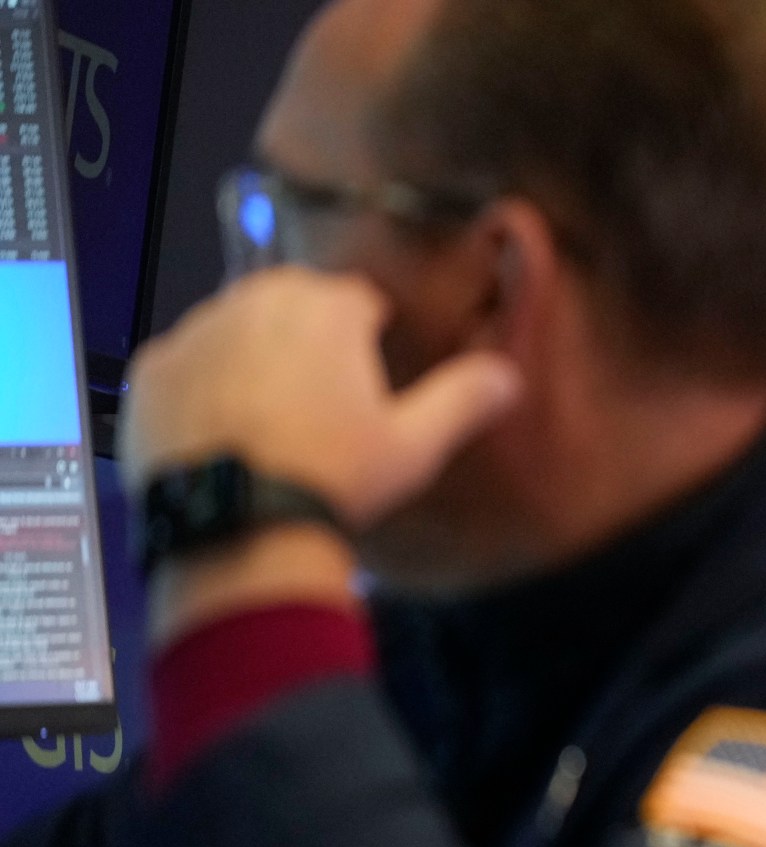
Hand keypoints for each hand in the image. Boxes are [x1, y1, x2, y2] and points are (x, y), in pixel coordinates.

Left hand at [121, 267, 521, 531]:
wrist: (240, 526)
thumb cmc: (333, 480)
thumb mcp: (415, 445)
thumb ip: (463, 399)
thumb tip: (509, 376)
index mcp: (325, 309)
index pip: (358, 299)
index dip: (369, 338)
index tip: (368, 379)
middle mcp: (254, 302)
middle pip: (292, 304)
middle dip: (307, 339)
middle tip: (322, 404)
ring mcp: (196, 333)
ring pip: (236, 327)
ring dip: (253, 357)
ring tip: (272, 421)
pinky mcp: (152, 369)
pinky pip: (185, 363)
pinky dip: (201, 386)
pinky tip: (225, 433)